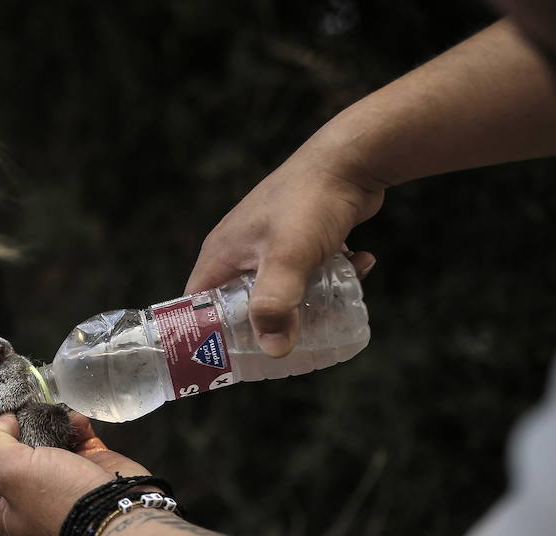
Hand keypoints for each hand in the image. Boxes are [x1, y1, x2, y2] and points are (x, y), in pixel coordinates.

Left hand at [0, 412, 149, 535]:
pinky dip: (75, 424)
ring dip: (50, 422)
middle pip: (17, 452)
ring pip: (47, 440)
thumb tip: (0, 421)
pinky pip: (76, 436)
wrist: (120, 512)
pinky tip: (75, 419)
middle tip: (26, 413)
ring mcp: (62, 482)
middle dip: (22, 428)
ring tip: (54, 414)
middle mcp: (32, 498)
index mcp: (6, 512)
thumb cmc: (61, 500)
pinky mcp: (89, 466)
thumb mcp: (9, 471)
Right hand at [183, 142, 382, 356]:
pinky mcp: (302, 236)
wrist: (352, 156)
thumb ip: (275, 305)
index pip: (197, 306)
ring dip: (307, 302)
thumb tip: (274, 351)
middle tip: (289, 346)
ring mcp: (271, 242)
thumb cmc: (310, 202)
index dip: (206, 336)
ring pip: (280, 289)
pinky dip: (332, 274)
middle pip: (240, 304)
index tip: (229, 360)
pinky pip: (310, 268)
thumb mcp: (288, 258)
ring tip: (333, 310)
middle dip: (265, 326)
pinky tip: (358, 266)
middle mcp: (240, 249)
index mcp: (221, 254)